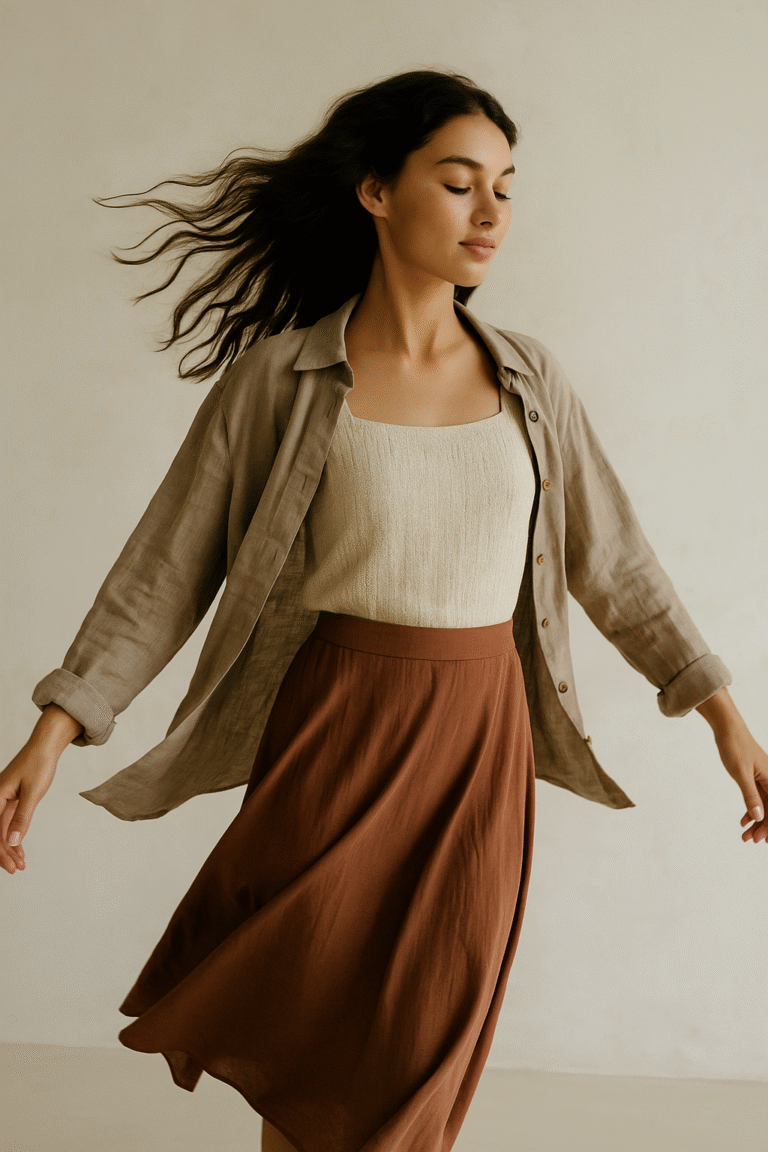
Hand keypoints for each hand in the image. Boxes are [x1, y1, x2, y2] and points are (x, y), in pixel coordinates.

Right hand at [0, 747, 58, 874]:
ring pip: (3, 829)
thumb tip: (12, 841)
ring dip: (11, 847)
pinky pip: (10, 821)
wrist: (45, 745)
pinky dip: (15, 835)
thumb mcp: (32, 793)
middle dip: (5, 854)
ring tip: (21, 863)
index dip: (2, 852)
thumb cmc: (38, 764)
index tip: (12, 867)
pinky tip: (20, 849)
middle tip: (17, 869)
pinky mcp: (12, 798)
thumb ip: (22, 818)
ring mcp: (4, 799)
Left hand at [695, 687, 766, 843]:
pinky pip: (757, 798)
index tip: (760, 840)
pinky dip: (751, 810)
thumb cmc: (735, 746)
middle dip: (763, 827)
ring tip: (744, 835)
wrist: (727, 728)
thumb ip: (750, 795)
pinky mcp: (755, 777)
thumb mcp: (741, 773)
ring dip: (756, 821)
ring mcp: (764, 778)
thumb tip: (759, 816)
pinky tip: (743, 821)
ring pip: (764, 805)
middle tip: (749, 840)